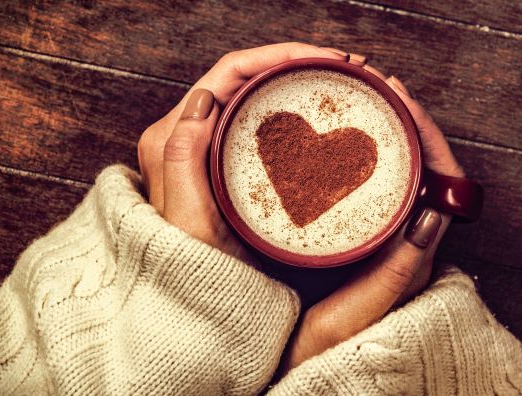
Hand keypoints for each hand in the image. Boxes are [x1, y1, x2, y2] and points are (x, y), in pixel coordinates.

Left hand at [137, 43, 348, 262]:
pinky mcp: (229, 164)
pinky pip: (261, 122)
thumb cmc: (195, 267)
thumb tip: (204, 98)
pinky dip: (293, 109)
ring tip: (341, 82)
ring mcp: (211, 148)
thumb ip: (182, 158)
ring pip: (256, 96)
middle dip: (297, 62)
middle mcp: (190, 135)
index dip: (280, 56)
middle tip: (346, 67)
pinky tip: (321, 113)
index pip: (230, 73)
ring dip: (297, 81)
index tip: (326, 60)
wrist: (201, 303)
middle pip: (246, 77)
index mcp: (175, 136)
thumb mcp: (188, 219)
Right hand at [278, 60, 464, 374]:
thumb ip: (395, 274)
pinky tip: (339, 148)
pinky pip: (376, 191)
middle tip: (378, 90)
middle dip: (406, 125)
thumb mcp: (357, 315)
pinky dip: (364, 162)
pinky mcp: (366, 243)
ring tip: (364, 106)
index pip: (442, 182)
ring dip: (388, 138)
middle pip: (424, 170)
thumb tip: (431, 215)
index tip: (401, 103)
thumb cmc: (332, 352)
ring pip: (399, 176)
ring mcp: (388, 241)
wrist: (307, 377)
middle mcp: (410, 243)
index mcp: (418, 255)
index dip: (425, 136)